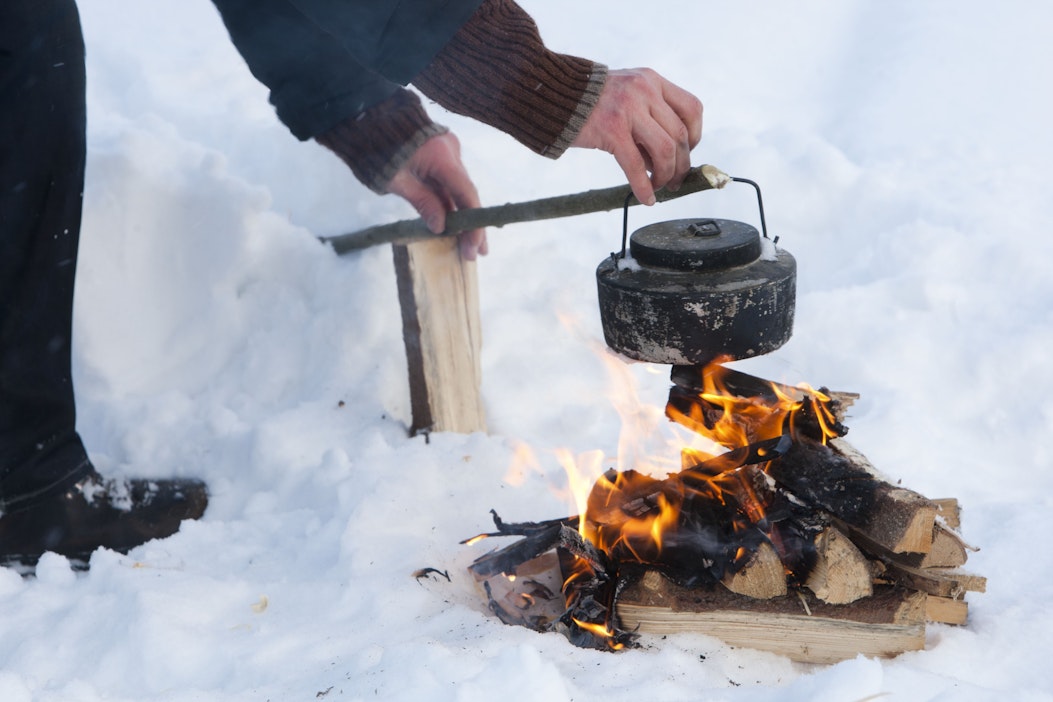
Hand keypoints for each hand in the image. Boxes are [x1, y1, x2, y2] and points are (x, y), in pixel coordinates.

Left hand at [386, 132, 487, 260]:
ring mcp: (448, 151)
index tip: (475, 247)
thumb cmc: (378, 149)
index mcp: (442, 156)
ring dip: (463, 216)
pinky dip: (452, 203)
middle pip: (467, 193)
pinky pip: (450, 182)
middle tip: (478, 253)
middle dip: (473, 224)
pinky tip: (454, 224)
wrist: (367, 118)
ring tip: (469, 244)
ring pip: (459, 189)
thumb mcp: (397, 181)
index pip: (465, 194)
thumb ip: (423, 202)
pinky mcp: (441, 154)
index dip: (473, 223)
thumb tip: (440, 227)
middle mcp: (452, 152)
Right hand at [572, 68, 702, 204]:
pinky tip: (646, 199)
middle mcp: (645, 90)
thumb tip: (667, 159)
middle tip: (674, 181)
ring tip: (659, 187)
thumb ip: (648, 118)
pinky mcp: (611, 129)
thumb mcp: (626, 96)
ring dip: (666, 175)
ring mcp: (628, 108)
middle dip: (681, 165)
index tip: (686, 154)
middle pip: (680, 135)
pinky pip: (636, 165)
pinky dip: (644, 187)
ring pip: (665, 150)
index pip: (692, 109)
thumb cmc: (588, 101)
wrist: (551, 93)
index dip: (695, 137)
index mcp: (652, 81)